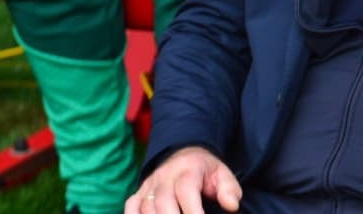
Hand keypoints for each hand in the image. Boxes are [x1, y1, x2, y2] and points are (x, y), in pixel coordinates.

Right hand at [125, 146, 240, 213]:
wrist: (181, 154)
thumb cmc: (204, 171)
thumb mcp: (222, 173)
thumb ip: (229, 189)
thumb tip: (232, 206)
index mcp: (188, 171)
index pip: (187, 191)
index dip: (193, 212)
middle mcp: (165, 177)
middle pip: (163, 202)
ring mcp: (149, 186)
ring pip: (146, 208)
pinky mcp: (138, 194)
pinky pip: (130, 207)